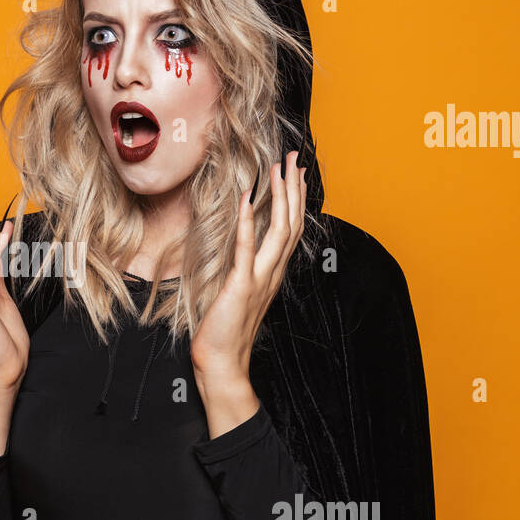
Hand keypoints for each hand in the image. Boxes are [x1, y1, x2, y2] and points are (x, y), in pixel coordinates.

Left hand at [190, 150, 307, 432]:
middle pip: (291, 223)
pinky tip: (248, 199)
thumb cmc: (226, 330)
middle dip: (293, 188)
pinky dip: (249, 223)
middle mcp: (272, 273)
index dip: (295, 199)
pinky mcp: (241, 285)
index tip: (296, 173)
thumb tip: (242, 248)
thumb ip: (245, 269)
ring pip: (278, 231)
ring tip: (278, 169)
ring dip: (279, 197)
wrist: (223, 362)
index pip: (290, 229)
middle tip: (294, 158)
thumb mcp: (239, 292)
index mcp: (272, 273)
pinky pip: (247, 249)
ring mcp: (260, 278)